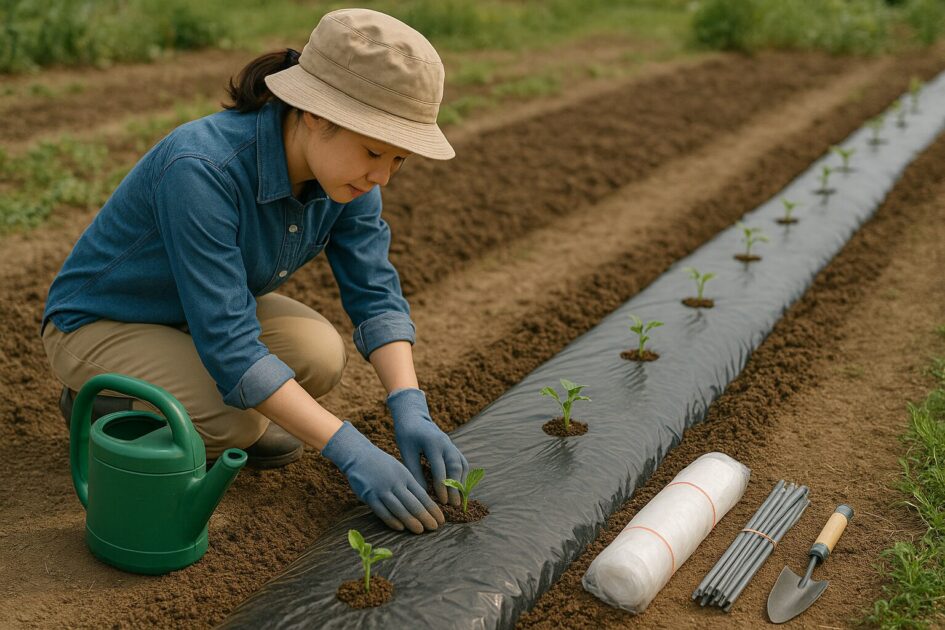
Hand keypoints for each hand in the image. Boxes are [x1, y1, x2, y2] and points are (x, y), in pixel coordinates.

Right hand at [321, 421, 443, 532]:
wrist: (358, 455)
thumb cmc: (382, 465)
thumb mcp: (399, 470)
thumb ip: (409, 485)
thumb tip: (423, 502)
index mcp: (405, 476)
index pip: (422, 495)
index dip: (432, 508)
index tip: (441, 519)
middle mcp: (395, 483)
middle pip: (413, 503)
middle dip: (425, 517)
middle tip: (435, 528)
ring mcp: (382, 489)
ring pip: (399, 509)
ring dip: (411, 521)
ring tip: (420, 530)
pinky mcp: (369, 495)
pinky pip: (382, 511)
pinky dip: (392, 520)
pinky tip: (400, 527)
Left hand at [386, 387, 468, 506]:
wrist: (414, 418)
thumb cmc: (407, 436)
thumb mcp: (406, 453)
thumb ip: (414, 472)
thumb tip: (423, 493)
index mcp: (432, 443)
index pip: (440, 468)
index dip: (442, 486)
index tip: (442, 501)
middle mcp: (446, 443)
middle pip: (455, 466)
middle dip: (456, 487)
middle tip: (455, 504)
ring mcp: (451, 444)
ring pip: (462, 464)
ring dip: (462, 482)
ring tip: (460, 500)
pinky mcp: (453, 447)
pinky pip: (462, 462)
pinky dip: (462, 476)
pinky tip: (459, 488)